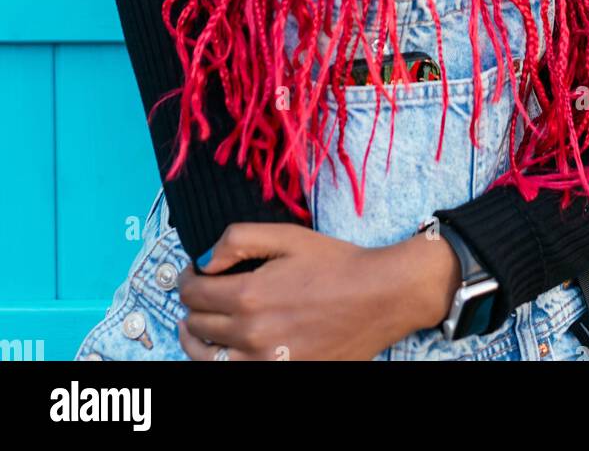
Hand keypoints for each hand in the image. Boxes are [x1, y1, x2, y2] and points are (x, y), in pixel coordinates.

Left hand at [175, 221, 461, 360]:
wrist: (379, 297)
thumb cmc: (336, 263)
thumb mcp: (287, 236)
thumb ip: (238, 239)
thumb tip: (204, 260)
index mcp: (248, 295)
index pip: (192, 293)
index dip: (185, 279)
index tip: (192, 272)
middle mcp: (251, 334)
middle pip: (197, 324)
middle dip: (191, 305)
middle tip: (198, 293)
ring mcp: (265, 362)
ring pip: (207, 359)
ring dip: (195, 340)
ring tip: (195, 327)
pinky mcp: (280, 375)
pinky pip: (233, 374)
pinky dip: (220, 361)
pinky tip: (223, 349)